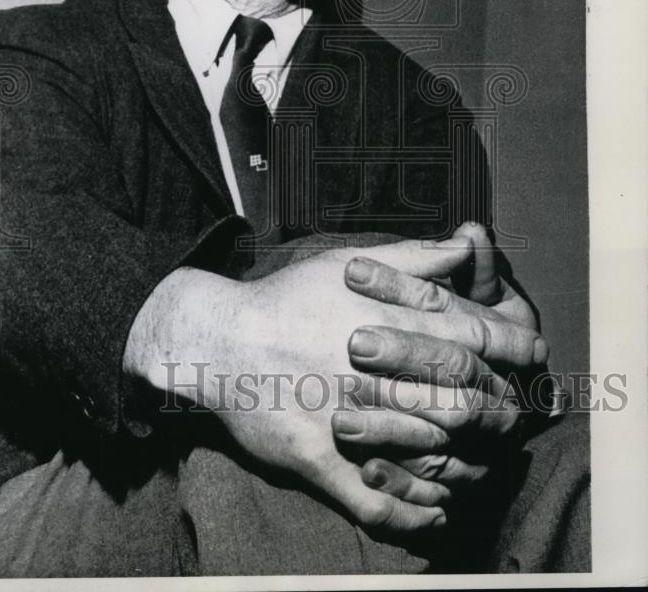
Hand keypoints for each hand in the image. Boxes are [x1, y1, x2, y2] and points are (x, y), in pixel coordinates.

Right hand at [124, 233, 528, 538]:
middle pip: (467, 398)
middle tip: (517, 411)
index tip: (535, 354)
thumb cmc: (287, 298)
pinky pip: (380, 502)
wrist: (221, 341)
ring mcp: (351, 421)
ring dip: (470, 463)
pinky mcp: (322, 462)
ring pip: (434, 454)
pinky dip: (416, 513)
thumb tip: (467, 244)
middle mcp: (379, 373)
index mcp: (390, 321)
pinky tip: (438, 511)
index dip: (515, 346)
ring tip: (487, 461)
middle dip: (503, 407)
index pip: (476, 336)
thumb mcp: (348, 263)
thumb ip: (414, 257)